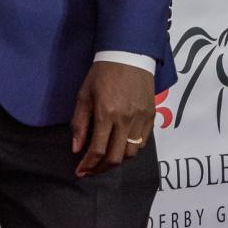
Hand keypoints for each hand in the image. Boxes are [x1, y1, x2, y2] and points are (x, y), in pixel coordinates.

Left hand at [70, 61, 155, 176]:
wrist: (129, 56)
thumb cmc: (102, 74)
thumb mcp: (84, 95)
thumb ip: (79, 124)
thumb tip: (76, 149)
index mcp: (106, 114)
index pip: (97, 150)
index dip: (88, 165)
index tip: (80, 172)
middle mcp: (125, 120)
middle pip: (115, 158)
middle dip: (100, 169)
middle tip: (91, 171)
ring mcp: (141, 119)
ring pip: (130, 154)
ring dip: (116, 162)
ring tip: (104, 162)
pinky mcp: (151, 117)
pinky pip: (142, 144)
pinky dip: (130, 152)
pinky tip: (120, 150)